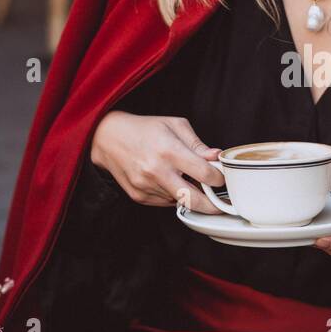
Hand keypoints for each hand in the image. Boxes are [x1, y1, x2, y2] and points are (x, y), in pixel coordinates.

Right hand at [90, 110, 224, 211]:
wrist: (109, 138)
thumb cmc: (144, 129)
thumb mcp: (175, 125)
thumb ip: (197, 144)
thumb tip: (216, 157)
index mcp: (169, 151)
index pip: (205, 174)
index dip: (219, 179)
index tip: (222, 178)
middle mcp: (157, 171)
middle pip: (194, 200)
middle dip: (212, 206)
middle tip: (221, 204)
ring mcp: (146, 186)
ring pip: (180, 201)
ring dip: (189, 195)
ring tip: (187, 180)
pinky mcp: (139, 196)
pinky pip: (165, 202)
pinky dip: (173, 195)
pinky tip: (168, 180)